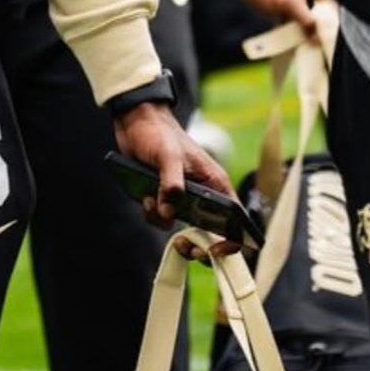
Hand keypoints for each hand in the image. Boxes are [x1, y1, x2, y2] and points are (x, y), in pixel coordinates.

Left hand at [114, 102, 239, 257]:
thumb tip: (169, 212)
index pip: (235, 219)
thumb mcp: (168, 155)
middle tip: (183, 246)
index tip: (212, 251)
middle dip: (196, 243)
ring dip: (164, 221)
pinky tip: (144, 195)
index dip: (230, 241)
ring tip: (152, 201)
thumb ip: (171, 184)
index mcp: (214, 183)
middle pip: (209, 231)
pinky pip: (161, 216)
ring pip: (181, 225)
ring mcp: (182, 195)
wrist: (133, 119)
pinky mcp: (163, 195)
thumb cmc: (159, 132)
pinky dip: (152, 212)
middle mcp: (202, 192)